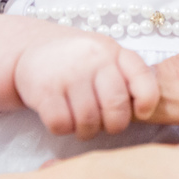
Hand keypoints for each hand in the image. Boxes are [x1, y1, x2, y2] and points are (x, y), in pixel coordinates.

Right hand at [14, 29, 158, 139]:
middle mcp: (93, 59)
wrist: (31, 48)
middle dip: (113, 125)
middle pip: (116, 107)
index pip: (142, 76)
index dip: (147, 100)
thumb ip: (125, 77)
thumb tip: (145, 110)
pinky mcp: (44, 89)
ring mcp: (68, 73)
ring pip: (89, 121)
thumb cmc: (77, 61)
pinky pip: (62, 124)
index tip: (142, 112)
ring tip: (80, 121)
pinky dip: (63, 128)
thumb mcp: (105, 58)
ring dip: (86, 130)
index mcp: (113, 51)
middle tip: (104, 123)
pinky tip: (62, 117)